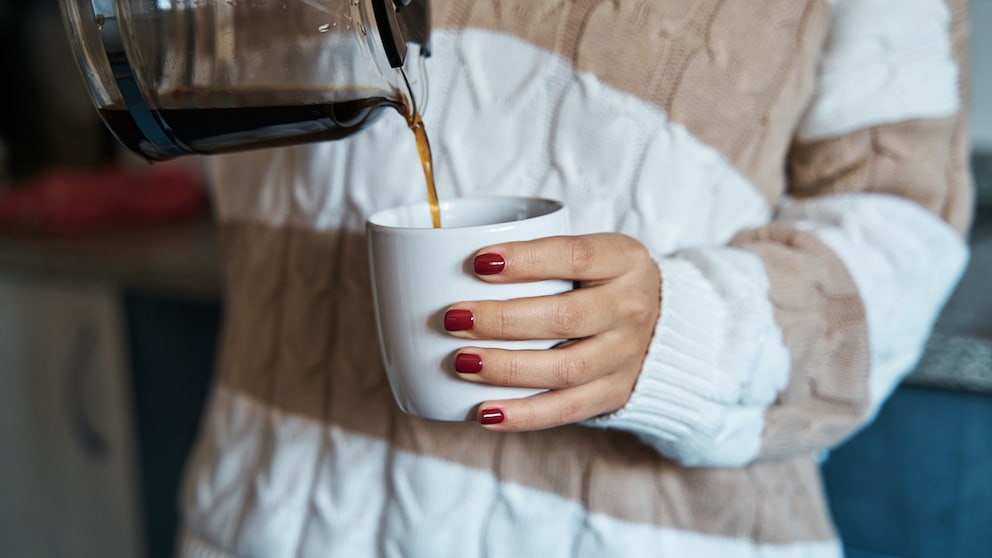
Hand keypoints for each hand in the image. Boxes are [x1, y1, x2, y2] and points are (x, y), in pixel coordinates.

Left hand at [443, 233, 660, 430]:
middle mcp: (631, 308)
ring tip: (461, 363)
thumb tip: (449, 267)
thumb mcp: (592, 255)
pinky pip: (567, 409)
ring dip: (507, 368)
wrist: (666, 327)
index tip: (478, 262)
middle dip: (503, 319)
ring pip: (566, 368)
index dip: (526, 259)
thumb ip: (541, 256)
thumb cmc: (602, 283)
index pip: (576, 256)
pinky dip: (523, 415)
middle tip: (454, 318)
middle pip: (567, 317)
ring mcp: (626, 356)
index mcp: (625, 260)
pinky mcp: (614, 394)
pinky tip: (484, 413)